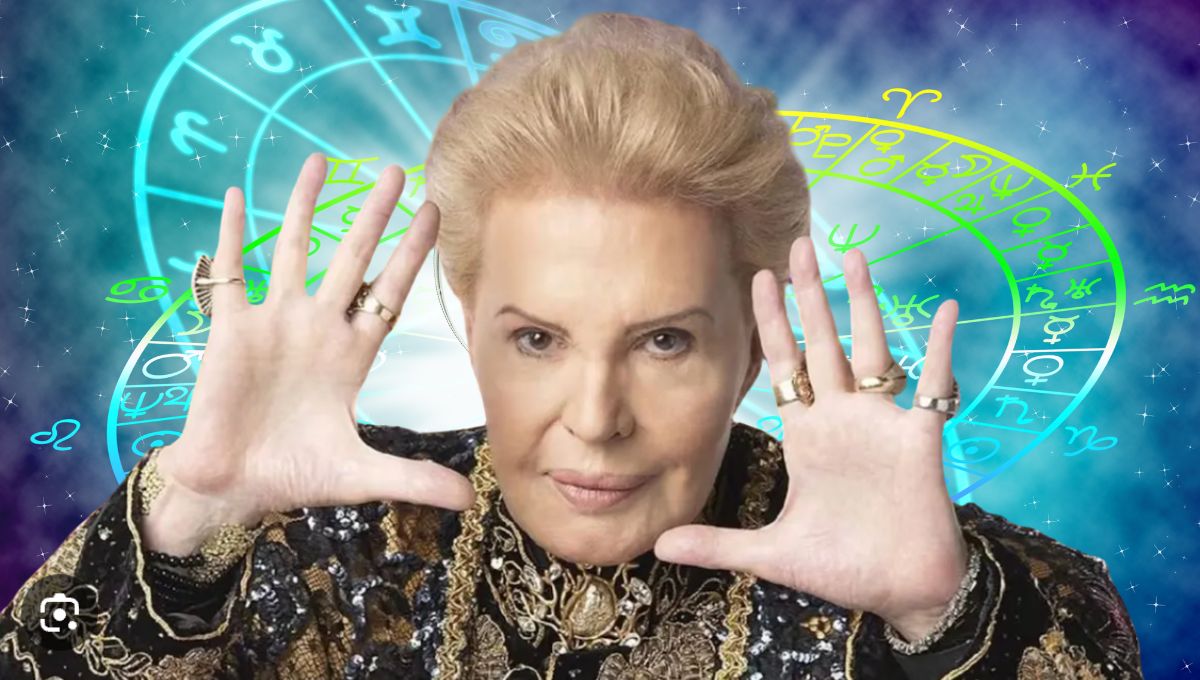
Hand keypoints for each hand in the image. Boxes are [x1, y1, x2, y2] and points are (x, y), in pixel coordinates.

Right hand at [146, 153, 474, 552]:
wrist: (231, 487)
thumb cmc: (293, 476)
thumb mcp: (361, 475)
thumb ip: (413, 479)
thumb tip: (471, 499)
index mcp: (351, 354)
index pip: (389, 292)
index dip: (411, 254)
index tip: (436, 214)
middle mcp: (317, 328)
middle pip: (351, 258)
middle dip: (373, 216)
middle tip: (397, 170)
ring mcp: (274, 324)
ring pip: (294, 251)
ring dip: (305, 208)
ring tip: (319, 161)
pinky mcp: (231, 331)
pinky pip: (232, 273)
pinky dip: (234, 235)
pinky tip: (237, 194)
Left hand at [654, 235, 968, 639]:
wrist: (902, 594)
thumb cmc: (844, 568)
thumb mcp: (771, 554)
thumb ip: (718, 544)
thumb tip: (656, 545)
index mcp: (808, 437)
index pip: (784, 367)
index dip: (770, 324)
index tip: (756, 278)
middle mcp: (844, 420)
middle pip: (823, 344)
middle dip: (810, 296)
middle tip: (800, 244)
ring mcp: (882, 425)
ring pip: (873, 350)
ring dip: (865, 305)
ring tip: (855, 255)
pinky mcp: (920, 441)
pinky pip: (933, 386)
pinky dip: (940, 349)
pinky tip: (943, 309)